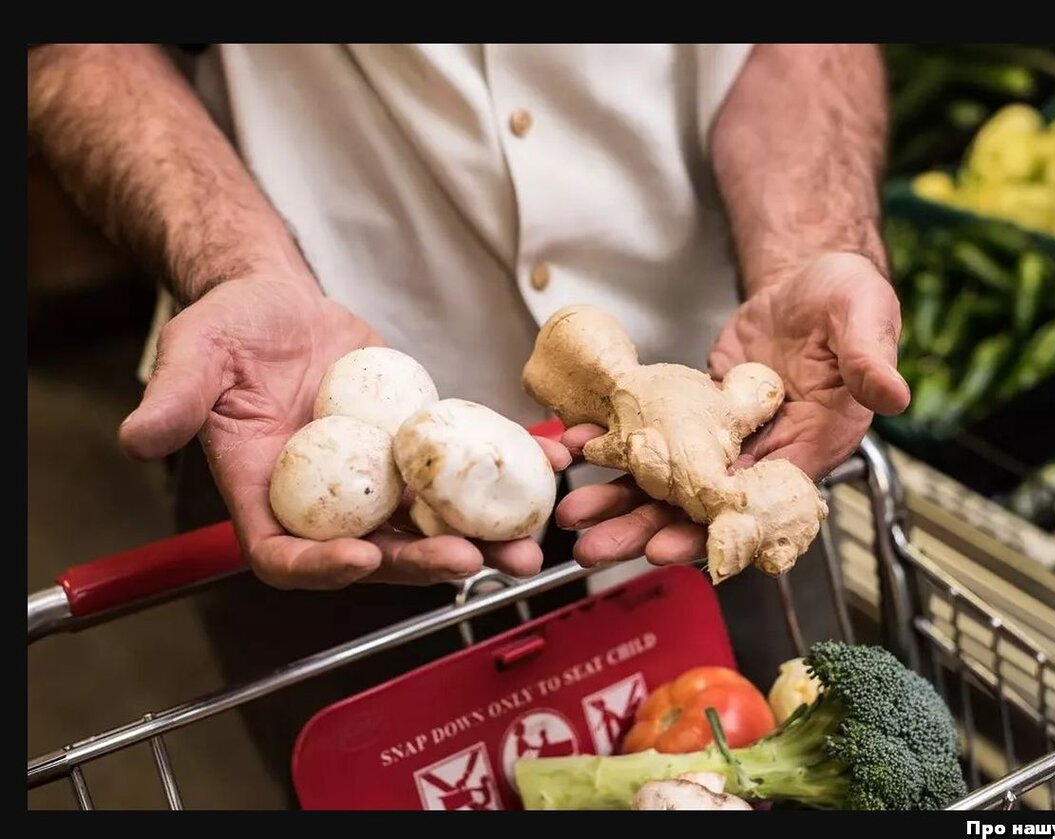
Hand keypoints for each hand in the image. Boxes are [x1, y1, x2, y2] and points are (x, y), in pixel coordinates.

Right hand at [120, 274, 570, 588]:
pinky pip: (462, 467)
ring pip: (431, 521)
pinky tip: (551, 460)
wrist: (280, 306)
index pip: (287, 555)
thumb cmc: (230, 331)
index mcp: (267, 498)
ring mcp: (377, 480)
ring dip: (482, 537)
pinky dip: (506, 468)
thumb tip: (139, 437)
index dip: (322, 567)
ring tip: (529, 544)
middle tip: (472, 561)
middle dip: (424, 563)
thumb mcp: (196, 357)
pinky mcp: (416, 447)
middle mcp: (328, 502)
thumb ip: (175, 400)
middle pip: (376, 552)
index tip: (361, 558)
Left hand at [555, 252, 908, 567]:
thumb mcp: (865, 316)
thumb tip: (892, 393)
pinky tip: (579, 451)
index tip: (670, 549)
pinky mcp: (697, 415)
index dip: (715, 531)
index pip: (759, 505)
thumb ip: (870, 357)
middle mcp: (766, 453)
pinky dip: (618, 447)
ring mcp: (727, 438)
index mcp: (811, 445)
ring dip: (624, 500)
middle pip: (702, 506)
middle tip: (598, 548)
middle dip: (649, 529)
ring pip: (671, 482)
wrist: (808, 282)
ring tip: (576, 516)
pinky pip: (656, 439)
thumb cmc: (848, 300)